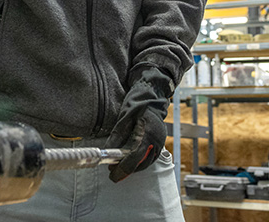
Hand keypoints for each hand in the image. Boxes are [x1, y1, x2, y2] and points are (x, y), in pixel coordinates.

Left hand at [105, 66, 172, 181]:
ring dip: (133, 167)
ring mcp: (161, 142)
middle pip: (141, 164)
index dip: (122, 168)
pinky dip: (140, 161)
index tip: (112, 174)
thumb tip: (107, 152)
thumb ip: (116, 137)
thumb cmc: (138, 103)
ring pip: (146, 163)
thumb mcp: (124, 118)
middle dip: (126, 170)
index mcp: (148, 133)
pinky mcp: (161, 142)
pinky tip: (130, 159)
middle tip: (112, 171)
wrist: (153, 95)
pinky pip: (150, 158)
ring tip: (119, 166)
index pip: (134, 157)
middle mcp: (157, 141)